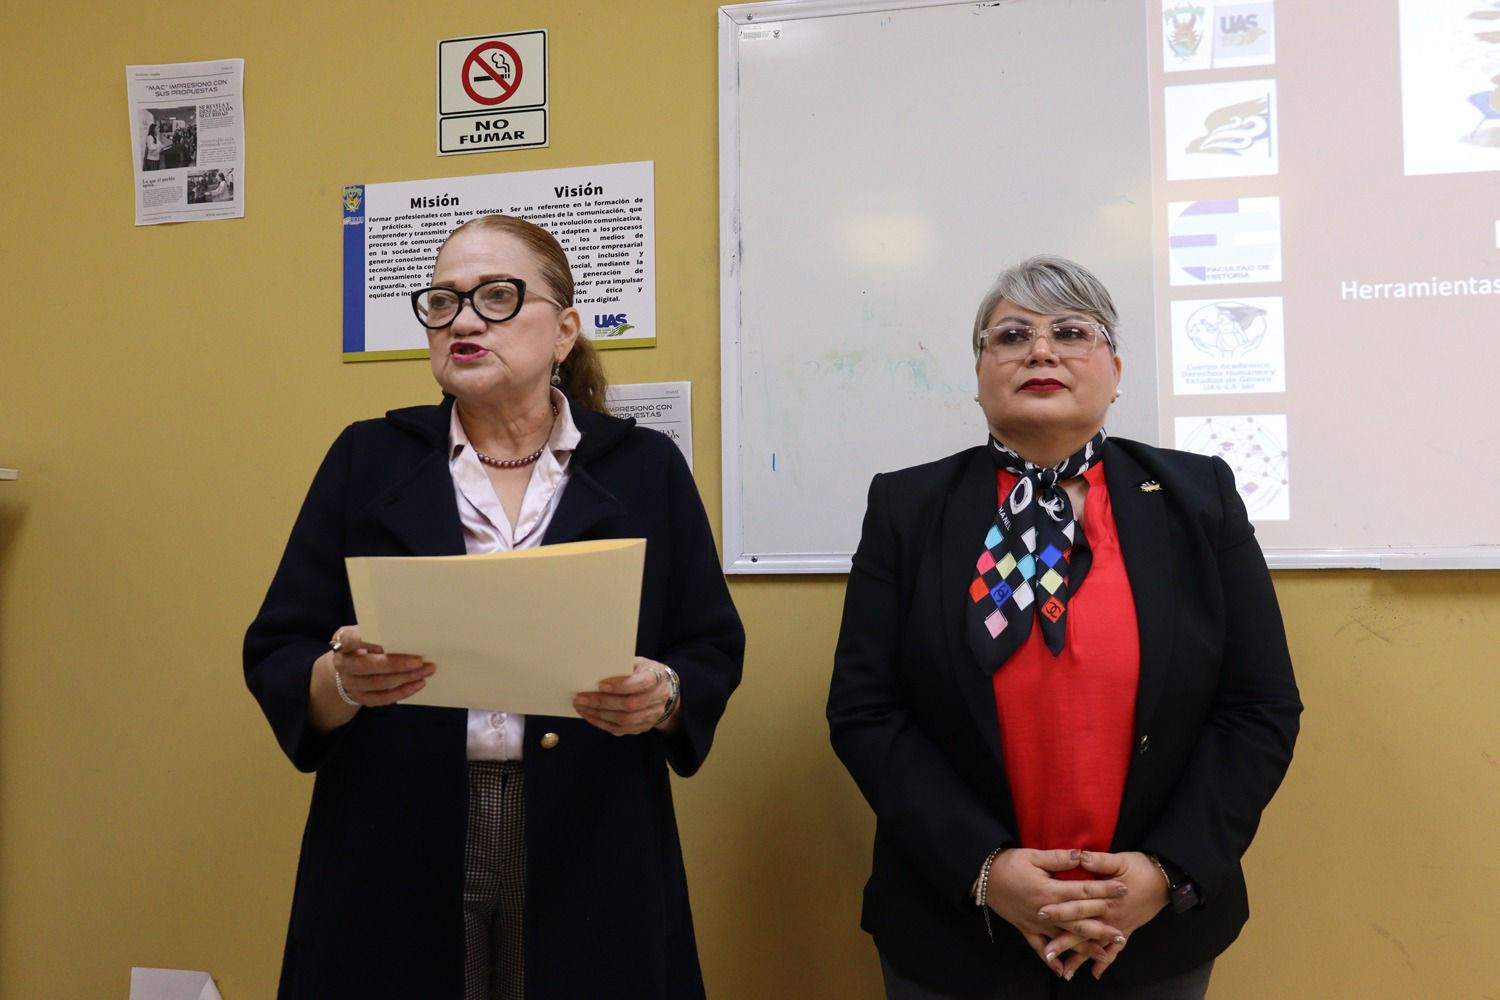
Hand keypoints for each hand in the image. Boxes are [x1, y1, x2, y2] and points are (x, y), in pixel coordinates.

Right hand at [310, 626, 434, 730]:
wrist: (347, 667)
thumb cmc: (363, 644)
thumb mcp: (364, 633)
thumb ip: (379, 633)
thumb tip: (410, 633)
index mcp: (342, 642)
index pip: (350, 640)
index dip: (366, 641)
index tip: (387, 641)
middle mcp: (343, 664)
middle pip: (366, 666)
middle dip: (394, 664)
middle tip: (418, 661)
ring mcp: (350, 683)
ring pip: (377, 683)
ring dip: (404, 678)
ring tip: (425, 670)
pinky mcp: (360, 697)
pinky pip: (383, 698)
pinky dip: (403, 691)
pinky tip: (418, 683)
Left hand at [573, 656, 677, 735]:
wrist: (662, 688)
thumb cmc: (644, 671)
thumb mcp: (638, 662)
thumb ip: (622, 666)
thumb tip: (595, 671)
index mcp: (657, 677)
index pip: (641, 683)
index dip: (621, 686)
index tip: (600, 684)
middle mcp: (658, 698)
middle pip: (630, 705)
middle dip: (603, 702)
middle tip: (581, 698)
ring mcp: (652, 715)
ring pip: (625, 720)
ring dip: (599, 715)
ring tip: (581, 707)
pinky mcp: (643, 726)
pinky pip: (621, 729)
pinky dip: (602, 723)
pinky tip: (589, 715)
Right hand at [984, 848, 1127, 979]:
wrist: (983, 876)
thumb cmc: (1009, 864)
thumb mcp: (1033, 856)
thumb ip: (1058, 858)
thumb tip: (1081, 855)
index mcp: (1050, 890)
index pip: (1084, 892)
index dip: (1105, 891)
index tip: (1123, 890)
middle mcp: (1046, 911)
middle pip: (1079, 921)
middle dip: (1102, 927)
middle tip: (1122, 934)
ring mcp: (1036, 922)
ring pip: (1064, 938)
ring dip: (1084, 947)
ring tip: (1104, 954)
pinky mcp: (1025, 928)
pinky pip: (1039, 947)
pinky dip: (1050, 959)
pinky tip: (1061, 970)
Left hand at [1057, 850, 1170, 980]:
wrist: (1166, 880)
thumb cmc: (1141, 868)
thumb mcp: (1121, 860)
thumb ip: (1099, 860)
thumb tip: (1079, 856)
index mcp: (1106, 899)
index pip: (1078, 906)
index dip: (1060, 910)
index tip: (1041, 914)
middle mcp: (1110, 917)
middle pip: (1083, 931)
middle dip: (1064, 942)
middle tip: (1047, 953)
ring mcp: (1118, 926)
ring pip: (1096, 945)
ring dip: (1081, 958)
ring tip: (1065, 972)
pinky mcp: (1126, 930)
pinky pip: (1115, 950)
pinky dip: (1105, 961)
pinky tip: (1095, 973)